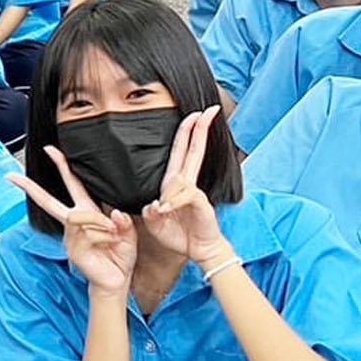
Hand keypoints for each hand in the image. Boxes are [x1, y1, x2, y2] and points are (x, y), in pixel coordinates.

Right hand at [8, 148, 135, 301]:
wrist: (117, 280)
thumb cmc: (120, 255)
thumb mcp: (128, 231)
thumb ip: (123, 220)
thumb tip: (113, 213)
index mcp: (87, 211)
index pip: (72, 183)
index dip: (62, 166)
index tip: (50, 150)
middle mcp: (75, 222)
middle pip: (49, 201)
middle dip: (31, 188)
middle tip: (13, 176)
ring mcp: (71, 236)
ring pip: (79, 216)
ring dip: (101, 223)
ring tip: (115, 234)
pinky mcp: (72, 249)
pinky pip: (87, 233)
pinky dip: (105, 236)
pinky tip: (111, 242)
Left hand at [142, 108, 230, 266]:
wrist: (199, 251)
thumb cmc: (178, 235)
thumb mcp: (155, 222)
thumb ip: (151, 211)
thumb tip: (155, 204)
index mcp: (174, 183)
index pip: (181, 151)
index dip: (187, 132)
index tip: (194, 114)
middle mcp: (185, 183)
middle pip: (193, 149)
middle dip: (199, 128)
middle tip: (209, 110)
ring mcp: (194, 191)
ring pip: (179, 179)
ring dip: (169, 196)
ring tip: (163, 214)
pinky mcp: (200, 202)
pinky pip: (183, 195)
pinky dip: (172, 203)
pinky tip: (165, 212)